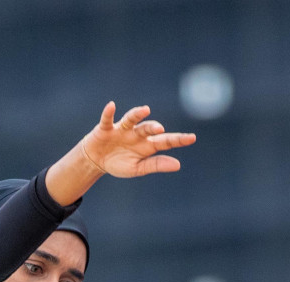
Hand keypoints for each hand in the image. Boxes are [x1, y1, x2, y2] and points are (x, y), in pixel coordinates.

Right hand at [80, 102, 196, 177]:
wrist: (97, 160)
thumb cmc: (120, 163)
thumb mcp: (138, 168)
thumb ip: (156, 165)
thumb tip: (178, 165)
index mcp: (147, 145)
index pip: (166, 141)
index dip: (178, 139)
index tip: (192, 138)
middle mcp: (137, 134)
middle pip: (148, 129)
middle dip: (153, 128)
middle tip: (160, 130)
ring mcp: (122, 129)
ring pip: (131, 119)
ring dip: (137, 114)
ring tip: (145, 110)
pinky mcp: (106, 128)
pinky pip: (108, 119)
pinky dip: (109, 112)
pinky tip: (112, 105)